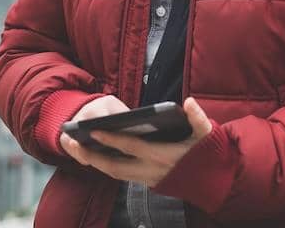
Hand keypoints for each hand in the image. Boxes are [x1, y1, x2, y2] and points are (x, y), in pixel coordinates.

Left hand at [60, 97, 213, 187]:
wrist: (213, 182)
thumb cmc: (208, 154)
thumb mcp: (207, 134)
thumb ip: (197, 118)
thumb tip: (188, 102)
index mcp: (162, 156)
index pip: (131, 146)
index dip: (111, 138)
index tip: (93, 129)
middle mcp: (151, 171)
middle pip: (114, 166)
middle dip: (91, 155)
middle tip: (71, 142)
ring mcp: (147, 179)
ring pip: (114, 173)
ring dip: (94, 162)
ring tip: (76, 147)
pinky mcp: (147, 183)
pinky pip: (121, 175)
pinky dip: (106, 166)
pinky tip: (95, 154)